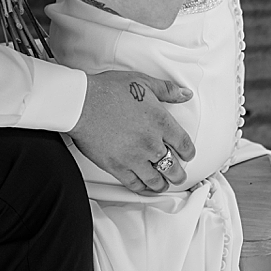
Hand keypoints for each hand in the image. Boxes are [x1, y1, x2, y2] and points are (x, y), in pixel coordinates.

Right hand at [71, 72, 196, 194]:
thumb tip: (185, 94)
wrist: (82, 103)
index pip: (184, 144)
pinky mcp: (118, 167)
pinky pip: (136, 185)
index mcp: (160, 121)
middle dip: (179, 173)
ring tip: (164, 183)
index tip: (188, 155)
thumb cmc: (109, 90)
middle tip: (179, 175)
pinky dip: (143, 188)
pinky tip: (145, 186)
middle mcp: (151, 143)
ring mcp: (135, 158)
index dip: (189, 152)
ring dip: (163, 184)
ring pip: (156, 180)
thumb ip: (167, 89)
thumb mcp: (142, 81)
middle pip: (173, 167)